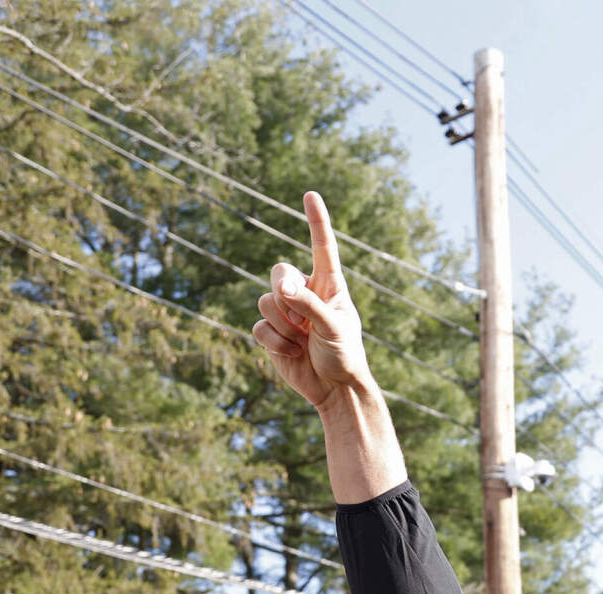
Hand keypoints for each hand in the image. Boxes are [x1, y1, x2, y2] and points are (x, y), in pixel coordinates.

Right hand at [253, 192, 372, 409]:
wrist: (335, 388)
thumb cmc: (344, 355)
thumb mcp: (333, 327)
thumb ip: (308, 303)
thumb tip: (280, 287)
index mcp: (329, 285)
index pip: (322, 247)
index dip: (316, 221)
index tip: (311, 195)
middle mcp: (306, 292)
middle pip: (278, 272)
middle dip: (284, 292)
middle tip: (301, 318)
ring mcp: (287, 311)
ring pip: (265, 300)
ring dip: (284, 325)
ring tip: (304, 341)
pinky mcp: (272, 331)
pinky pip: (258, 325)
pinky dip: (274, 342)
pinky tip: (293, 353)